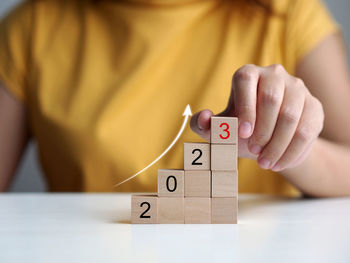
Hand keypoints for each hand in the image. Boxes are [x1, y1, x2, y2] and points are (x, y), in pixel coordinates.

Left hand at [190, 64, 323, 171]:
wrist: (270, 142)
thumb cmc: (240, 131)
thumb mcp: (220, 129)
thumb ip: (204, 124)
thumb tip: (205, 117)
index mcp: (248, 74)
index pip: (245, 81)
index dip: (244, 107)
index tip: (242, 134)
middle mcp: (274, 75)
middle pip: (271, 98)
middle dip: (262, 130)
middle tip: (253, 151)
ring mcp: (297, 88)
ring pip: (291, 116)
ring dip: (277, 145)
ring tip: (264, 163)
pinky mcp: (313, 106)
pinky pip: (307, 130)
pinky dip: (292, 151)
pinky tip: (279, 164)